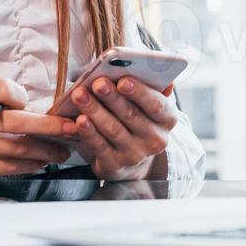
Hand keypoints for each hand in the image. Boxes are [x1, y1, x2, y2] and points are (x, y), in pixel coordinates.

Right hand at [0, 78, 73, 187]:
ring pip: (18, 147)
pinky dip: (29, 165)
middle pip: (19, 121)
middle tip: (72, 128)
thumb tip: (34, 107)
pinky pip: (10, 165)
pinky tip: (42, 163)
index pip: (3, 88)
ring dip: (46, 150)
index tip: (29, 104)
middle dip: (51, 126)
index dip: (20, 96)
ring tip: (63, 151)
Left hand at [63, 77, 177, 180]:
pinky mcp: (115, 166)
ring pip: (113, 129)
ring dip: (95, 111)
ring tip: (80, 95)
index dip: (140, 92)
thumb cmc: (137, 120)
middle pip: (131, 115)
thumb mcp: (148, 105)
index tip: (123, 80)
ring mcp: (135, 155)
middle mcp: (155, 140)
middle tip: (97, 83)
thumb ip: (152, 88)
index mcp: (167, 119)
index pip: (156, 105)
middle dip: (112, 97)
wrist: (131, 159)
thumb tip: (166, 80)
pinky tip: (79, 120)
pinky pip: (99, 146)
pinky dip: (88, 132)